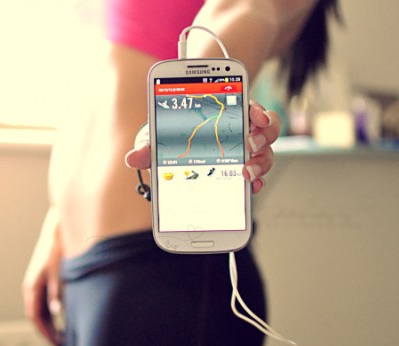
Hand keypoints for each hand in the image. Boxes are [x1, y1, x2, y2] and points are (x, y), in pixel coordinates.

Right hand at [22, 212, 63, 345]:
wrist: (58, 230)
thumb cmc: (59, 250)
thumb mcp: (60, 272)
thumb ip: (57, 292)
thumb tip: (56, 311)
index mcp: (32, 287)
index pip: (35, 317)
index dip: (45, 333)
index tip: (57, 344)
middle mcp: (32, 287)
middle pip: (37, 317)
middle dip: (48, 332)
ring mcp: (37, 284)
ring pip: (41, 310)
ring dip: (50, 324)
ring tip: (65, 337)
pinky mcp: (44, 280)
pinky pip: (45, 302)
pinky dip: (53, 314)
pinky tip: (65, 319)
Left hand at [124, 101, 280, 193]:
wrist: (176, 150)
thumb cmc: (170, 135)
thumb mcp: (158, 135)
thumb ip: (148, 145)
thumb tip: (133, 158)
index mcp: (224, 111)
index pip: (248, 104)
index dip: (257, 108)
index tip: (256, 115)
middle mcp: (240, 129)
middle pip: (266, 128)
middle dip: (263, 135)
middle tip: (250, 144)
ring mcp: (245, 151)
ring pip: (266, 152)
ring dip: (261, 161)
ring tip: (247, 171)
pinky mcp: (243, 170)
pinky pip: (258, 174)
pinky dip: (256, 181)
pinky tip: (249, 187)